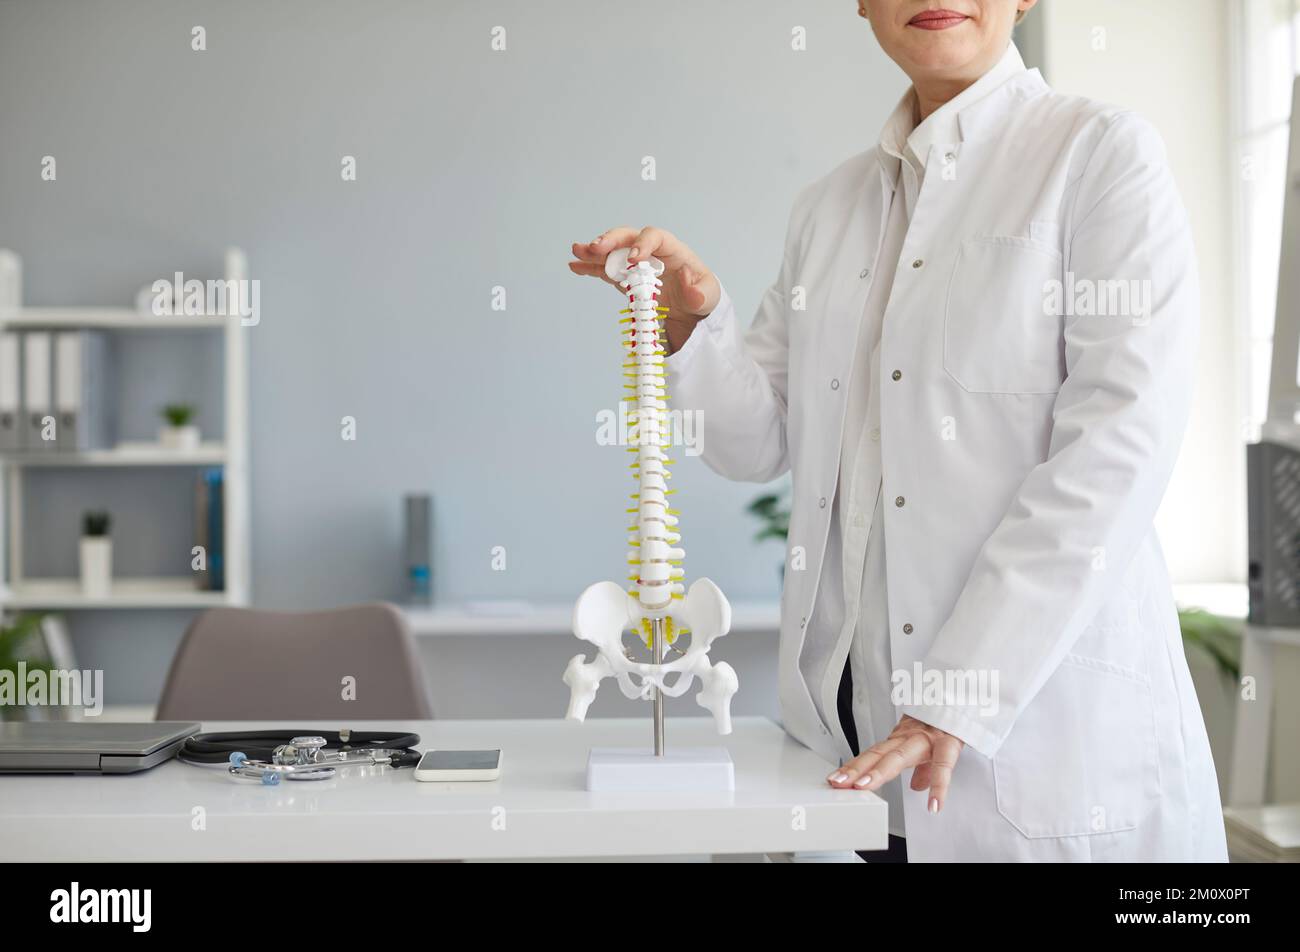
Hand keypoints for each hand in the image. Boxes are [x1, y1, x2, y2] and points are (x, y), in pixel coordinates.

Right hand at [569, 226, 720, 353]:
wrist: (692, 311)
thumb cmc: (701, 296)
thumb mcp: (709, 296)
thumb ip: (700, 291)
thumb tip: (685, 278)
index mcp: (673, 251)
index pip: (656, 237)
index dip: (643, 244)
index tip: (633, 259)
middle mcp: (651, 252)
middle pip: (629, 237)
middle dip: (612, 240)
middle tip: (596, 247)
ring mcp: (636, 264)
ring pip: (613, 251)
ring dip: (595, 251)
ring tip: (577, 251)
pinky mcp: (626, 278)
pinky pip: (606, 269)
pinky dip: (590, 267)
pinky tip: (575, 266)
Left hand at [826, 715, 963, 813]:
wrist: (968, 696)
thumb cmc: (947, 721)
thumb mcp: (931, 746)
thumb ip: (923, 769)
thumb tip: (918, 787)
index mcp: (903, 740)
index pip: (873, 755)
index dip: (854, 767)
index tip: (835, 780)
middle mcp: (910, 737)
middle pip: (879, 754)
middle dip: (858, 769)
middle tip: (839, 783)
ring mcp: (928, 738)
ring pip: (900, 754)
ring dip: (880, 771)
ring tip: (865, 787)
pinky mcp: (950, 741)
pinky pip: (944, 765)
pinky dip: (939, 786)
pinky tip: (933, 805)